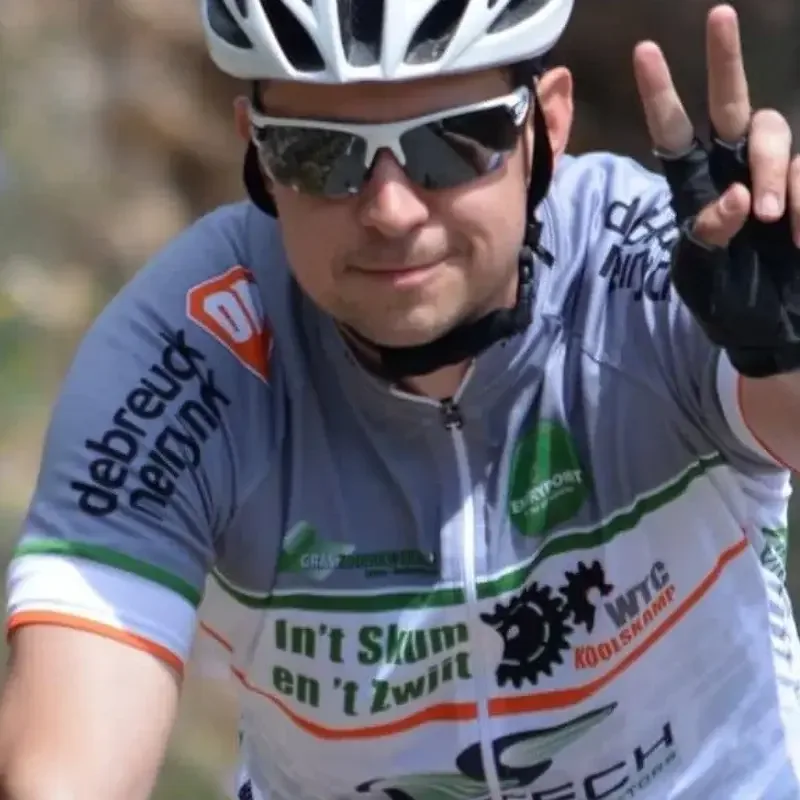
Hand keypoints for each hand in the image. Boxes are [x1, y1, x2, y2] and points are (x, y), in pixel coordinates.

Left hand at [632, 4, 799, 377]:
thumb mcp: (701, 277)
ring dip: (771, 171)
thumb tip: (736, 196)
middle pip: (731, 105)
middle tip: (718, 16)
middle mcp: (734, 169)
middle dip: (724, 61)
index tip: (645, 52)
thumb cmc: (728, 303)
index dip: (660, 95)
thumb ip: (708, 236)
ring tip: (770, 221)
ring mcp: (775, 175)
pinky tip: (798, 237)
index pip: (673, 134)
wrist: (774, 327)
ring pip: (774, 136)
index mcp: (695, 188)